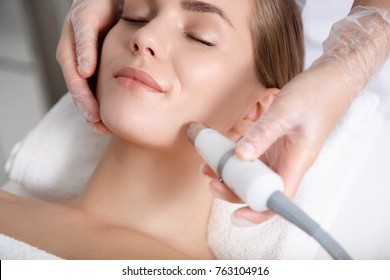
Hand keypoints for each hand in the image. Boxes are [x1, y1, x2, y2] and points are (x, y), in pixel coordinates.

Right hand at [56, 0, 118, 132]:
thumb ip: (85, 44)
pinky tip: (108, 116)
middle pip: (79, 91)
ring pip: (86, 93)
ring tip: (104, 128)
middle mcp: (75, 60)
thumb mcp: (89, 20)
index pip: (76, 81)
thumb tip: (83, 71)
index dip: (85, 100)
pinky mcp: (94, 67)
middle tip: (101, 127)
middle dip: (88, 111)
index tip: (95, 115)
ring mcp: (84, 64)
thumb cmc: (97, 5)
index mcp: (70, 51)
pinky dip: (100, 103)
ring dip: (93, 112)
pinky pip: (95, 88)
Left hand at [205, 61, 356, 225]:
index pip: (277, 200)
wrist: (329, 81)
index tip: (236, 215)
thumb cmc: (315, 95)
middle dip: (234, 191)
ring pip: (253, 176)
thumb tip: (240, 156)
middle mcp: (287, 164)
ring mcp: (279, 155)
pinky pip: (252, 159)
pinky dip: (235, 159)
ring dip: (231, 175)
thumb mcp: (285, 112)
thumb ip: (262, 134)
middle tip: (212, 181)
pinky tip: (219, 152)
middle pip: (259, 191)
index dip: (257, 213)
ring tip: (209, 166)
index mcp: (296, 162)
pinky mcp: (273, 145)